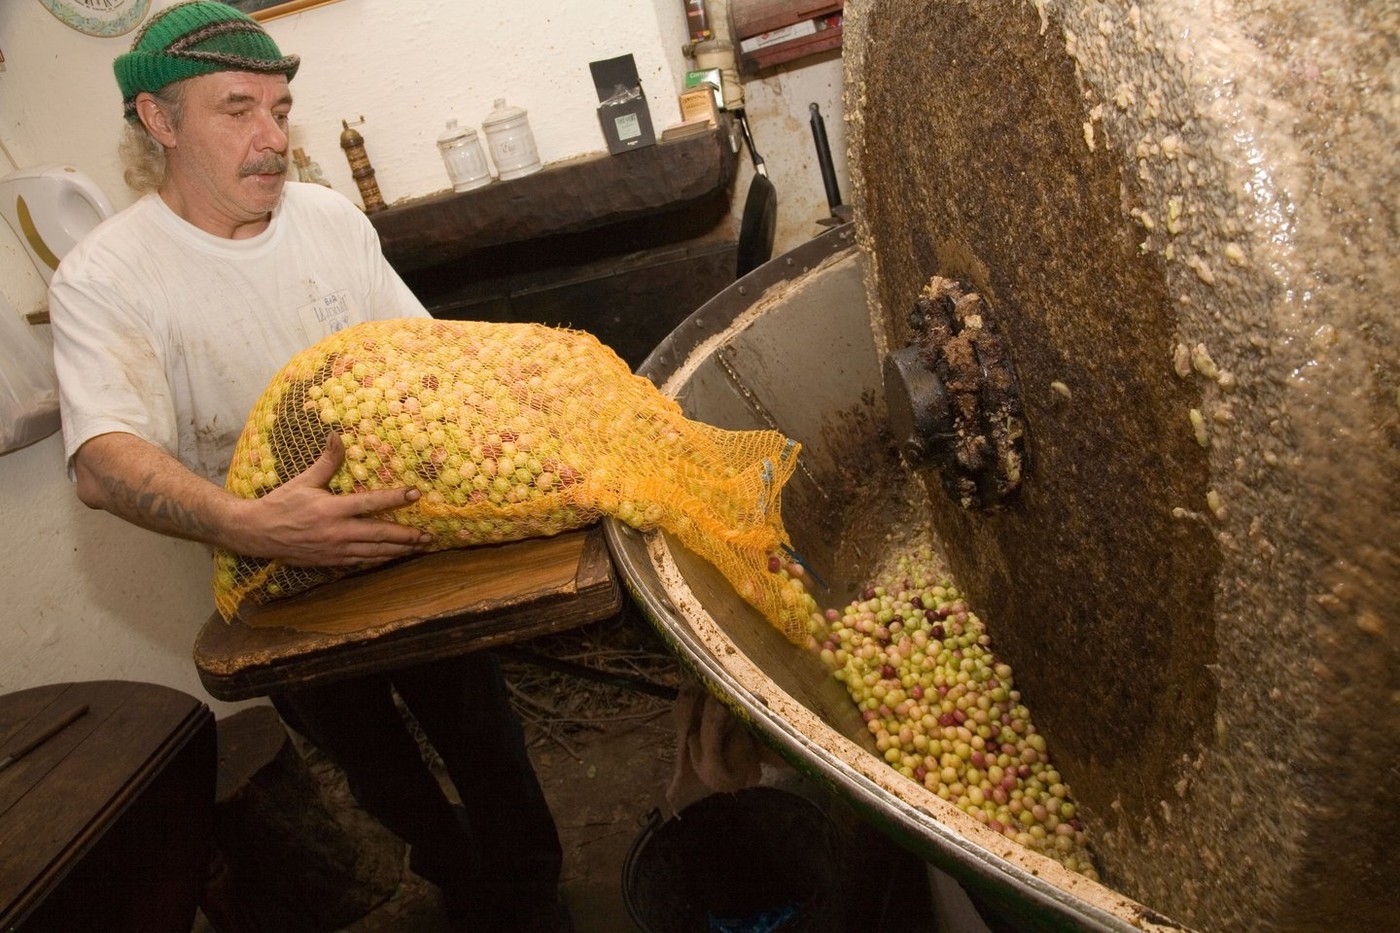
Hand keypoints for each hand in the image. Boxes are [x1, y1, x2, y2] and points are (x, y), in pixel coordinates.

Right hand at [244, 433, 433, 566]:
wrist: (257, 533)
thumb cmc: (281, 504)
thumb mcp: (304, 481)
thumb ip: (327, 462)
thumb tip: (338, 436)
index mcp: (331, 509)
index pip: (370, 503)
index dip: (394, 498)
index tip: (415, 494)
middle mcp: (337, 532)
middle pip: (380, 535)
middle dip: (406, 536)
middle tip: (428, 535)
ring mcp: (335, 550)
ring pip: (375, 552)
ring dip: (399, 550)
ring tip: (419, 547)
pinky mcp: (331, 561)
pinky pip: (362, 562)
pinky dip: (380, 559)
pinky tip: (393, 556)